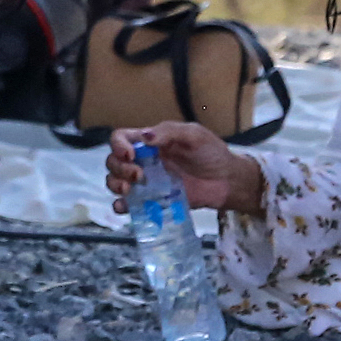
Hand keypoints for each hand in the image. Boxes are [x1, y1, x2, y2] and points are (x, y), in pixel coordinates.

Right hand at [104, 123, 266, 217]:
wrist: (227, 181)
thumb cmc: (211, 153)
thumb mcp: (193, 135)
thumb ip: (169, 133)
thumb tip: (144, 137)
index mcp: (150, 141)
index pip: (121, 138)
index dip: (118, 145)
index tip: (130, 154)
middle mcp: (143, 161)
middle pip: (113, 161)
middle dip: (118, 168)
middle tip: (138, 175)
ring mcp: (146, 182)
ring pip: (115, 181)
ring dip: (115, 184)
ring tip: (129, 190)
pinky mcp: (153, 202)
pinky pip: (129, 205)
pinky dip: (121, 206)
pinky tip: (125, 207)